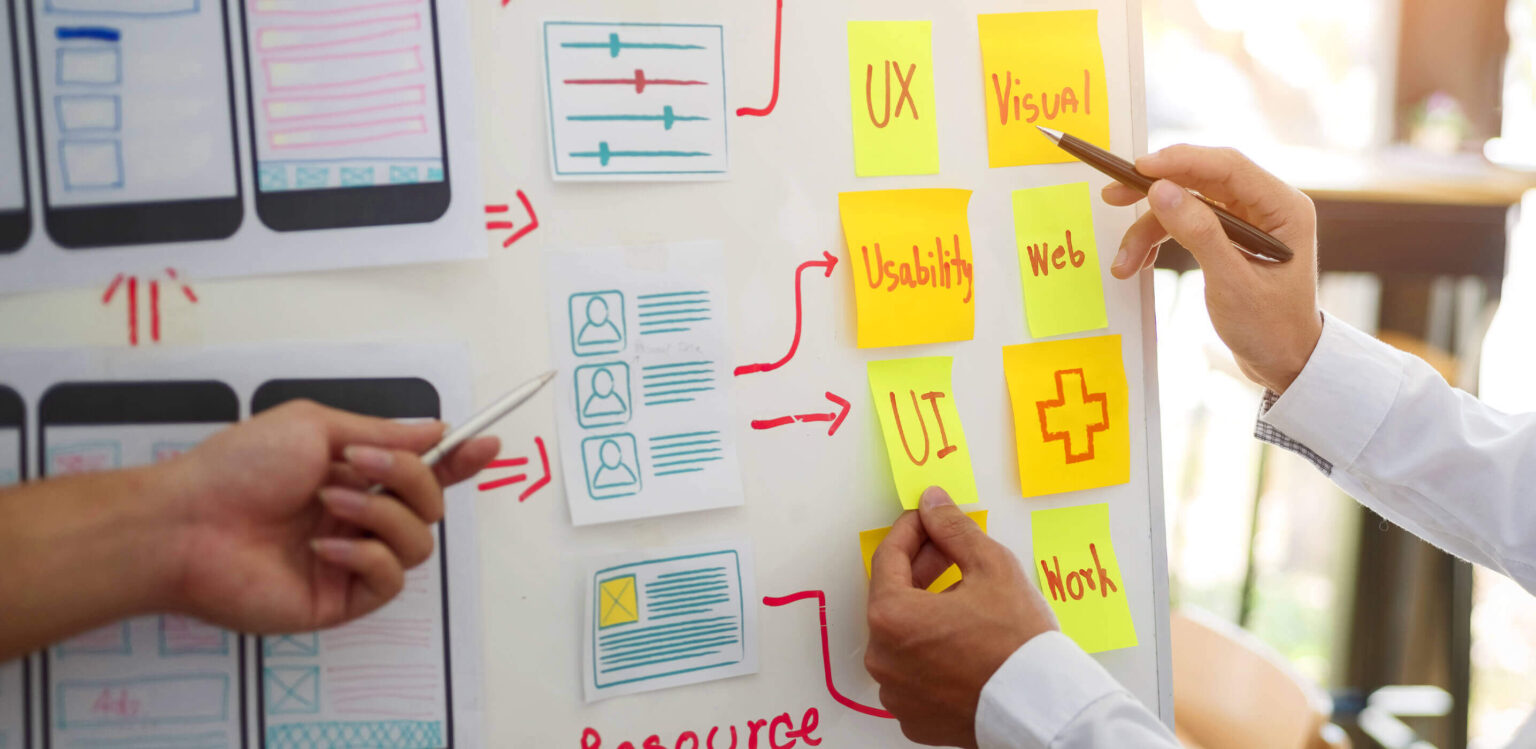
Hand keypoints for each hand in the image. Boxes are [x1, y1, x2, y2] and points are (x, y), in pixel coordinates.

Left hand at [156, 400, 497, 632]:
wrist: (186, 524)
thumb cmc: (236, 468)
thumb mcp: (316, 425)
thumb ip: (384, 433)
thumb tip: (434, 429)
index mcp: (353, 475)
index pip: (423, 470)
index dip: (459, 459)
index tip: (488, 444)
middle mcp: (358, 516)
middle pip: (432, 503)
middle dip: (410, 478)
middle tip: (363, 464)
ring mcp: (352, 559)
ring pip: (419, 542)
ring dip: (382, 515)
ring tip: (329, 504)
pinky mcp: (342, 599)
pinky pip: (390, 578)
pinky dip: (365, 555)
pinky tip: (324, 546)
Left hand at [865, 487, 1058, 746]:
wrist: (1043, 708)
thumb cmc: (1017, 644)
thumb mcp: (990, 567)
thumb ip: (953, 529)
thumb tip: (933, 504)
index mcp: (891, 617)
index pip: (888, 557)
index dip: (911, 530)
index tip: (928, 520)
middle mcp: (883, 659)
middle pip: (893, 598)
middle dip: (920, 569)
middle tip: (950, 553)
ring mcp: (896, 693)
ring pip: (904, 637)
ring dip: (926, 612)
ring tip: (965, 599)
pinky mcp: (914, 717)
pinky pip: (915, 673)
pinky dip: (932, 653)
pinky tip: (963, 641)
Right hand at [1105, 145, 1322, 392]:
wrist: (1284, 363)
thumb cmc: (1270, 328)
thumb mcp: (1232, 284)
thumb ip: (1199, 234)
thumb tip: (1160, 190)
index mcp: (1283, 207)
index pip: (1227, 166)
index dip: (1180, 162)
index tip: (1138, 169)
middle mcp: (1266, 205)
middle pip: (1201, 178)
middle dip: (1155, 191)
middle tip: (1112, 197)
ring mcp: (1247, 220)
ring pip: (1186, 203)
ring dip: (1150, 228)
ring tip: (1124, 262)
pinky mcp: (1229, 236)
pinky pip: (1186, 223)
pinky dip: (1159, 239)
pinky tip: (1140, 262)